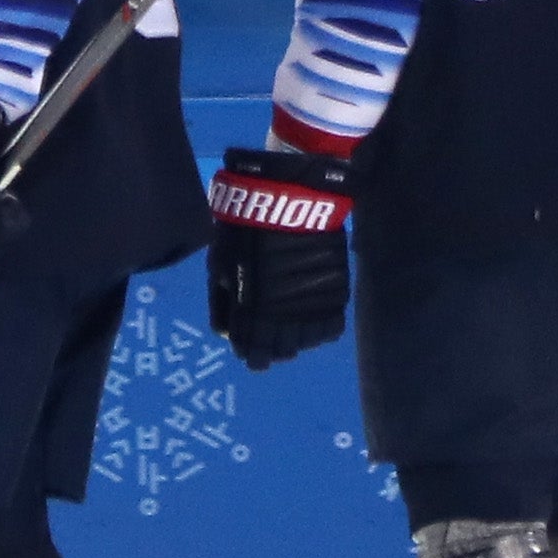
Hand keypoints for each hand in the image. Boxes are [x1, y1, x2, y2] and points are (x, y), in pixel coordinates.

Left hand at [206, 143, 354, 364]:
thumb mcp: (221, 262)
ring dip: (295, 342)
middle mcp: (284, 313)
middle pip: (280, 348)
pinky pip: (329, 328)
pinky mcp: (336, 294)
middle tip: (268, 348)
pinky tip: (310, 325)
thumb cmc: (245, 227)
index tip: (250, 357)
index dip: (251, 354)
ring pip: (305, 342)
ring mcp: (312, 305)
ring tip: (289, 336)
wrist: (291, 200)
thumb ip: (222, 301)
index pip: (252, 346)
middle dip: (272, 351)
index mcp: (250, 307)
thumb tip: (226, 334)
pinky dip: (318, 331)